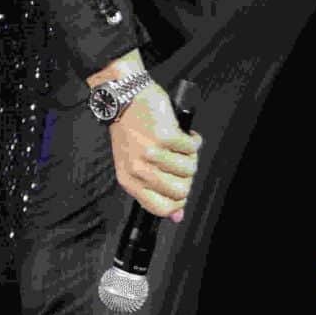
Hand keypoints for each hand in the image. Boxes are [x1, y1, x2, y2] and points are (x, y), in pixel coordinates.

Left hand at [108, 83, 202, 220]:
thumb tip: (177, 216)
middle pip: (180, 191)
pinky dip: (192, 139)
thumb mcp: (133, 164)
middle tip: (180, 160)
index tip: (180, 186)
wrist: (123, 98)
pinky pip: (192, 147)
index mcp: (129, 180)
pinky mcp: (165, 136)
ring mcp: (152, 153)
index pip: (161, 208)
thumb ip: (153, 191)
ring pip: (190, 169)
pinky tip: (184, 133)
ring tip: (179, 144)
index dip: (177, 201)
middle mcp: (139, 169)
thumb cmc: (129, 129)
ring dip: (190, 155)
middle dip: (186, 176)